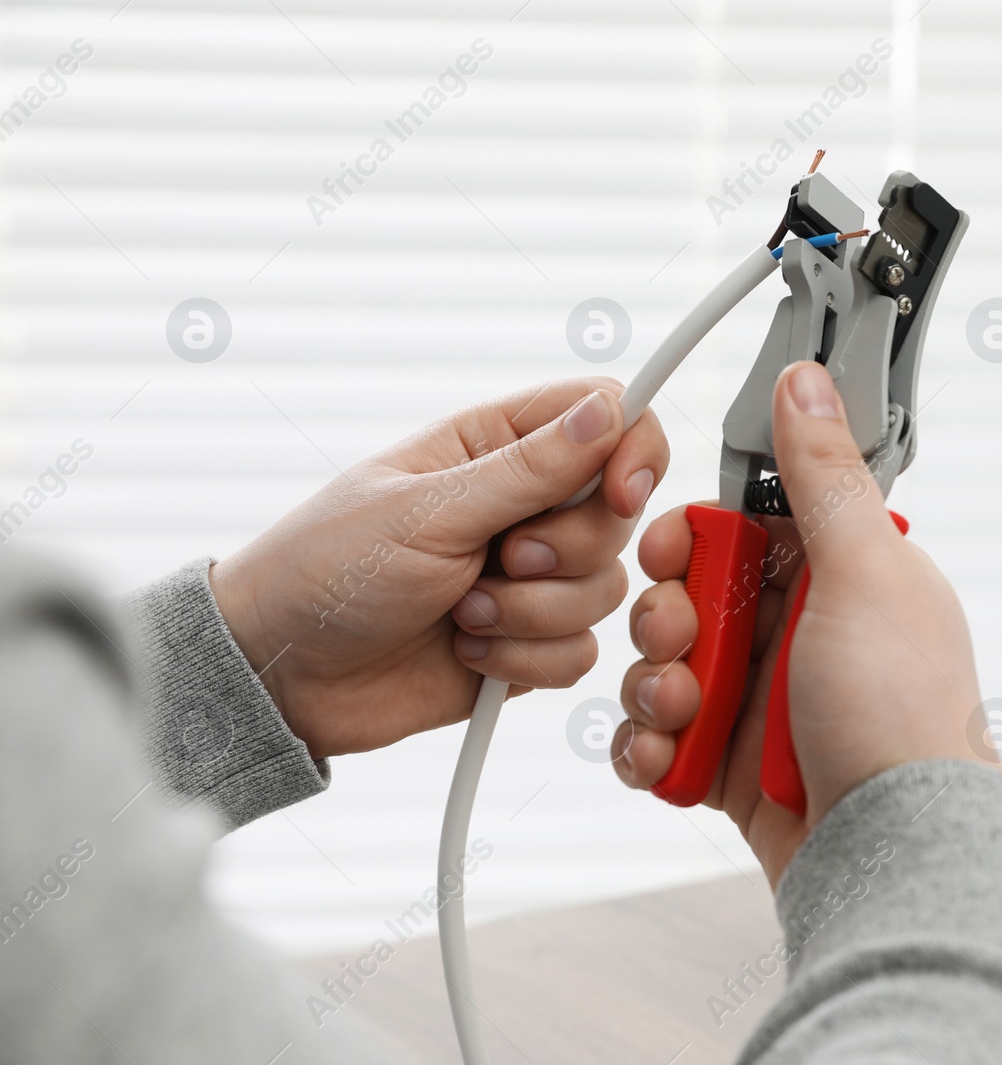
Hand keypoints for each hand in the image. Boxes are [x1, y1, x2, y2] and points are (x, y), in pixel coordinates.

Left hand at [210, 377, 667, 758]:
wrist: (284, 675)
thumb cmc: (326, 571)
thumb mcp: (428, 511)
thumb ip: (528, 468)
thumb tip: (607, 410)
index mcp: (496, 446)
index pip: (607, 417)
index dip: (632, 451)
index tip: (619, 493)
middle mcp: (522, 506)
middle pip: (615, 516)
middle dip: (563, 552)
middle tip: (497, 559)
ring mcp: (529, 577)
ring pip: (604, 591)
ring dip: (531, 613)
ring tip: (460, 612)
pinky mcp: (528, 642)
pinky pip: (581, 653)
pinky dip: (524, 659)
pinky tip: (465, 652)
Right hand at [611, 361, 987, 885]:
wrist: (889, 853)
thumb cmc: (897, 714)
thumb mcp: (864, 573)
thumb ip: (823, 477)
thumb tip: (807, 380)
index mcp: (837, 574)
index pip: (739, 525)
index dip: (691, 534)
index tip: (669, 550)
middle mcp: (796, 631)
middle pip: (686, 594)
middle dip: (663, 618)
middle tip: (681, 644)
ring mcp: (760, 699)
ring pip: (662, 665)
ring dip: (652, 686)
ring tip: (683, 715)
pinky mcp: (729, 763)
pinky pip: (657, 736)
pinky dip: (648, 746)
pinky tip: (668, 758)